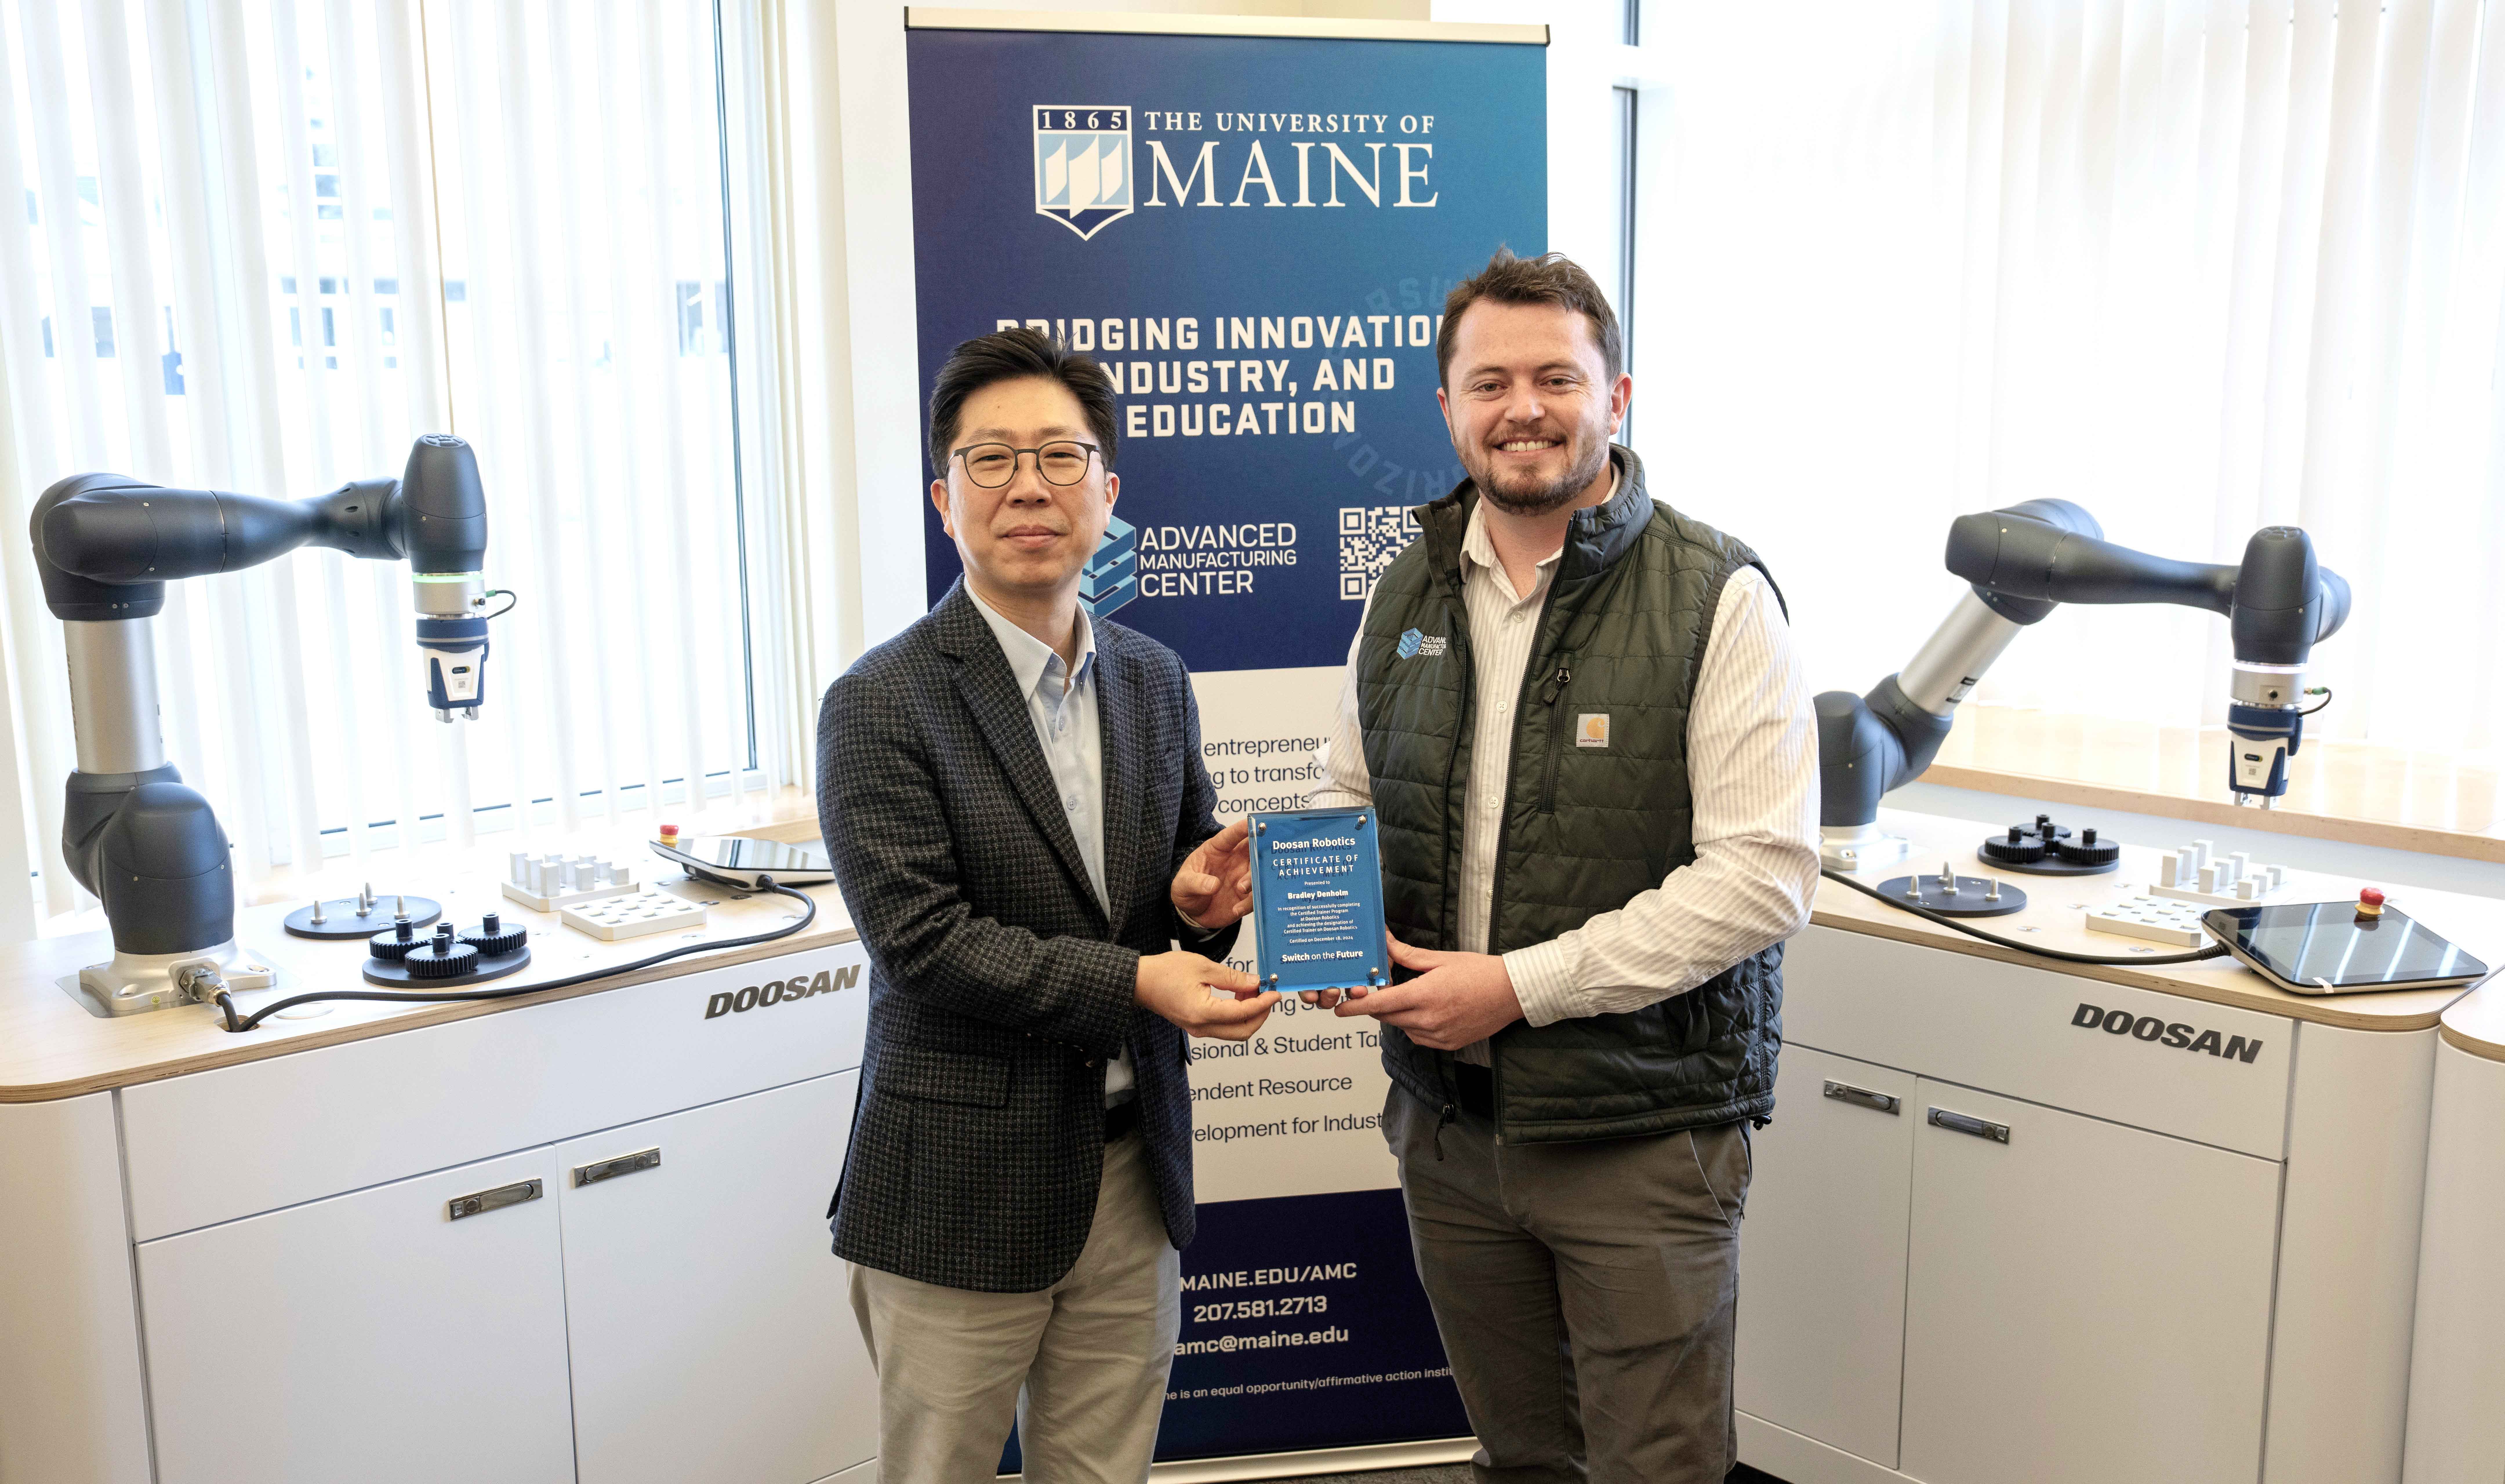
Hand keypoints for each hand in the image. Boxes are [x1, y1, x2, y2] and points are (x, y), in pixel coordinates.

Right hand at [1136, 950, 1276, 1039]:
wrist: (1140, 981)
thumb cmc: (1165, 972)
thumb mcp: (1202, 967)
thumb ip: (1232, 977)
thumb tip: (1255, 983)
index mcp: (1203, 1013)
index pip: (1243, 1014)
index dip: (1263, 1004)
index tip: (1275, 993)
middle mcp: (1202, 1027)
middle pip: (1243, 1031)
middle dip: (1260, 1014)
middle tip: (1267, 994)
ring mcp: (1198, 1029)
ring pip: (1234, 1031)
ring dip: (1249, 1013)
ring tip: (1251, 989)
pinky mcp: (1196, 1025)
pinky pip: (1223, 1025)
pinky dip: (1236, 1013)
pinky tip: (1238, 994)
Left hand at [1172, 818, 1253, 929]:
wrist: (1192, 913)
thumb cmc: (1186, 890)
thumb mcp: (1182, 885)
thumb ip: (1195, 882)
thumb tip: (1213, 885)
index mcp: (1218, 849)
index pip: (1232, 835)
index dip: (1243, 828)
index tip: (1255, 822)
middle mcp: (1235, 860)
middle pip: (1253, 850)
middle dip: (1259, 853)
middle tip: (1256, 864)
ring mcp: (1243, 877)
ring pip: (1259, 872)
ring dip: (1255, 879)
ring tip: (1241, 890)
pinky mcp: (1247, 896)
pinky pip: (1256, 896)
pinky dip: (1250, 903)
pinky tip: (1236, 909)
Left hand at [1329, 935, 1524, 1050]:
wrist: (1512, 993)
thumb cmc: (1480, 971)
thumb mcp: (1441, 959)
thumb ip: (1407, 955)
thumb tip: (1384, 944)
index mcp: (1425, 996)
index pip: (1380, 1005)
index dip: (1355, 1008)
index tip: (1339, 1009)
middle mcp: (1429, 1020)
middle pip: (1387, 1017)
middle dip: (1379, 1005)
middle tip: (1381, 990)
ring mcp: (1438, 1036)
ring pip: (1402, 1027)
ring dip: (1398, 1014)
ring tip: (1414, 996)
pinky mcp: (1448, 1045)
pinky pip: (1419, 1037)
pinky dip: (1414, 1025)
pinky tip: (1428, 1010)